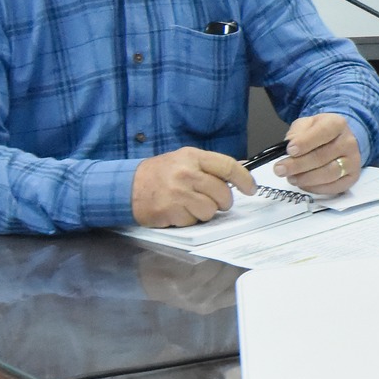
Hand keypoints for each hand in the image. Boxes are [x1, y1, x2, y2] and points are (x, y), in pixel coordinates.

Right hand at [131, 148, 254, 226]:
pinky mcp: (170, 211)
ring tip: (191, 204)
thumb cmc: (161, 173)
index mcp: (192, 157)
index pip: (228, 166)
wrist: (128, 186)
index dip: (244, 179)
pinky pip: (193, 221)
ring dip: (205, 211)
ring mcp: (177, 193)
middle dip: (223, 201)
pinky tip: (178, 210)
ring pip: (211, 210)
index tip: (251, 189)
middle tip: (214, 200)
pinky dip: (189, 219)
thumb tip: (241, 169)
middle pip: (223, 193)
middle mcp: (186, 173)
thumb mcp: (185, 160)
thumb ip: (211, 166)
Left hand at [274, 113, 361, 195]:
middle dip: (298, 164)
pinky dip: (315, 188)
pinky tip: (303, 184)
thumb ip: (296, 134)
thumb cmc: (318, 133)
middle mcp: (349, 142)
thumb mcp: (306, 125)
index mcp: (337, 124)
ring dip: (306, 178)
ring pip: (329, 174)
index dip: (306, 142)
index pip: (323, 132)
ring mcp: (353, 161)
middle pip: (323, 156)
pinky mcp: (352, 177)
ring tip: (290, 178)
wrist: (338, 141)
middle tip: (280, 169)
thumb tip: (288, 149)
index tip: (290, 150)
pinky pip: (333, 187)